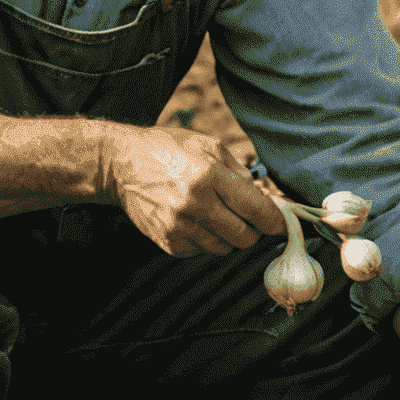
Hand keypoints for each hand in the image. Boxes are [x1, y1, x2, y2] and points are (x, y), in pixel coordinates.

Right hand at [97, 124, 285, 257]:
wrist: (120, 164)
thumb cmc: (168, 150)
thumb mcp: (208, 146)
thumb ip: (240, 173)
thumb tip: (268, 200)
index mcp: (209, 175)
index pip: (256, 210)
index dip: (274, 221)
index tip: (280, 225)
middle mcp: (194, 203)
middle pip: (244, 237)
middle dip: (252, 230)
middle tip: (246, 219)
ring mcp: (178, 226)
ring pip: (224, 248)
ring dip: (227, 236)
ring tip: (215, 216)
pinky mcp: (166, 241)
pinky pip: (201, 252)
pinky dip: (204, 241)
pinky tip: (194, 221)